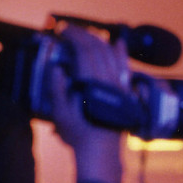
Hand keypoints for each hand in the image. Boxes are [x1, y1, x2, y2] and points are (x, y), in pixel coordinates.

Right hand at [49, 23, 127, 182]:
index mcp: (91, 83)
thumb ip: (57, 89)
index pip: (84, 51)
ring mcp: (119, 86)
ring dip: (99, 41)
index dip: (74, 36)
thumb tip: (57, 68)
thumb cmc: (78, 134)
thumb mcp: (60, 114)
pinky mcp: (125, 93)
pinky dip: (121, 54)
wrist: (101, 152)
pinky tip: (118, 44)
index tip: (62, 30)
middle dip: (84, 35)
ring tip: (86, 34)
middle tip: (70, 30)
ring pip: (111, 55)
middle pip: (98, 49)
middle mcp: (108, 81)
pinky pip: (124, 67)